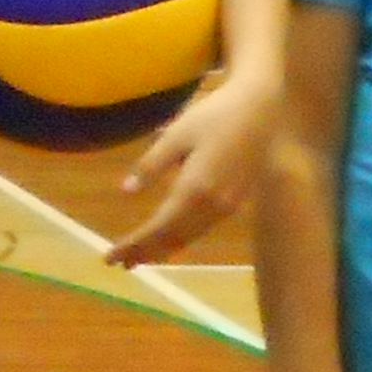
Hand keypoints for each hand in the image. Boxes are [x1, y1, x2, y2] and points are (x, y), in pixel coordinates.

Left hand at [103, 65, 270, 265]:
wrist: (261, 108)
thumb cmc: (214, 115)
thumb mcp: (177, 135)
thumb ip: (152, 165)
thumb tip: (126, 192)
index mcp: (195, 190)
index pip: (158, 228)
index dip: (134, 244)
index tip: (110, 257)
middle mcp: (213, 206)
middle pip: (174, 238)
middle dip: (146, 252)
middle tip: (119, 262)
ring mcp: (227, 206)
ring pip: (189, 237)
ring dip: (163, 249)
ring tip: (139, 256)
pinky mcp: (235, 201)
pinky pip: (202, 229)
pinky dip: (181, 238)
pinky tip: (169, 238)